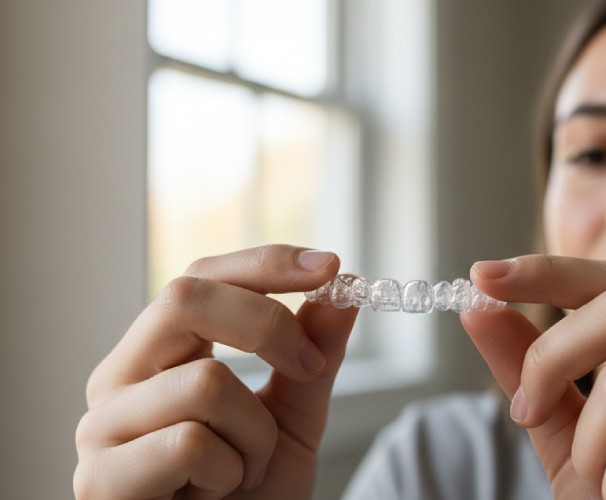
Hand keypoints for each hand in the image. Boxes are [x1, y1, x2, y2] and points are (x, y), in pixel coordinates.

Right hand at [74, 245, 358, 498]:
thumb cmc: (248, 499)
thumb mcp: (292, 423)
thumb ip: (311, 361)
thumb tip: (342, 293)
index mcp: (159, 355)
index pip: (201, 277)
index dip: (265, 264)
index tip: (330, 265)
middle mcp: (119, 378)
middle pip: (186, 296)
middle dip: (269, 326)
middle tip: (308, 367)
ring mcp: (101, 426)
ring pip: (205, 380)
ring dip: (255, 434)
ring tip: (244, 470)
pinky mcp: (101, 479)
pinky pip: (190, 444)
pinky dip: (229, 473)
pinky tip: (212, 496)